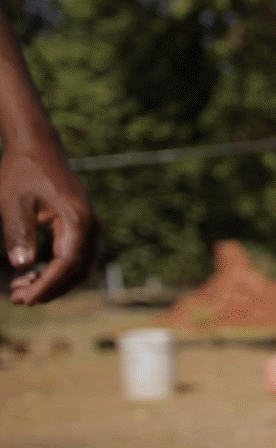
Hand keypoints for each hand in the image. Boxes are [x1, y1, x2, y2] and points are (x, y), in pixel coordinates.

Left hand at [2, 138, 96, 304]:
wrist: (38, 148)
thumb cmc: (23, 172)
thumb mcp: (12, 202)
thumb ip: (18, 233)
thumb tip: (22, 266)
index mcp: (78, 221)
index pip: (66, 265)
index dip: (46, 286)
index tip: (23, 299)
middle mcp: (91, 227)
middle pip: (77, 272)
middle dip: (49, 290)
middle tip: (17, 298)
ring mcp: (91, 228)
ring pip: (79, 268)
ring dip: (54, 283)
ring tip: (21, 288)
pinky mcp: (84, 227)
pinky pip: (77, 258)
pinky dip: (58, 271)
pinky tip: (33, 273)